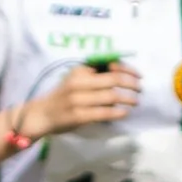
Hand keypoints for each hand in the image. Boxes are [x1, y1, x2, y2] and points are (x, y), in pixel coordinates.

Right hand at [23, 59, 139, 138]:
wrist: (42, 114)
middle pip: (113, 79)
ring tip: (136, 101)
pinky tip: (125, 112)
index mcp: (80, 70)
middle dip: (132, 84)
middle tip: (140, 89)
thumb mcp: (76, 80)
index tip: (138, 76)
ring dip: (128, 98)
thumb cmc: (63, 96)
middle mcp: (78, 82)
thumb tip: (122, 74)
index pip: (109, 65)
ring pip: (111, 96)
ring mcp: (78, 99)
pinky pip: (104, 113)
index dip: (128, 69)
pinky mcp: (78, 115)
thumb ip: (95, 76)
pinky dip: (118, 112)